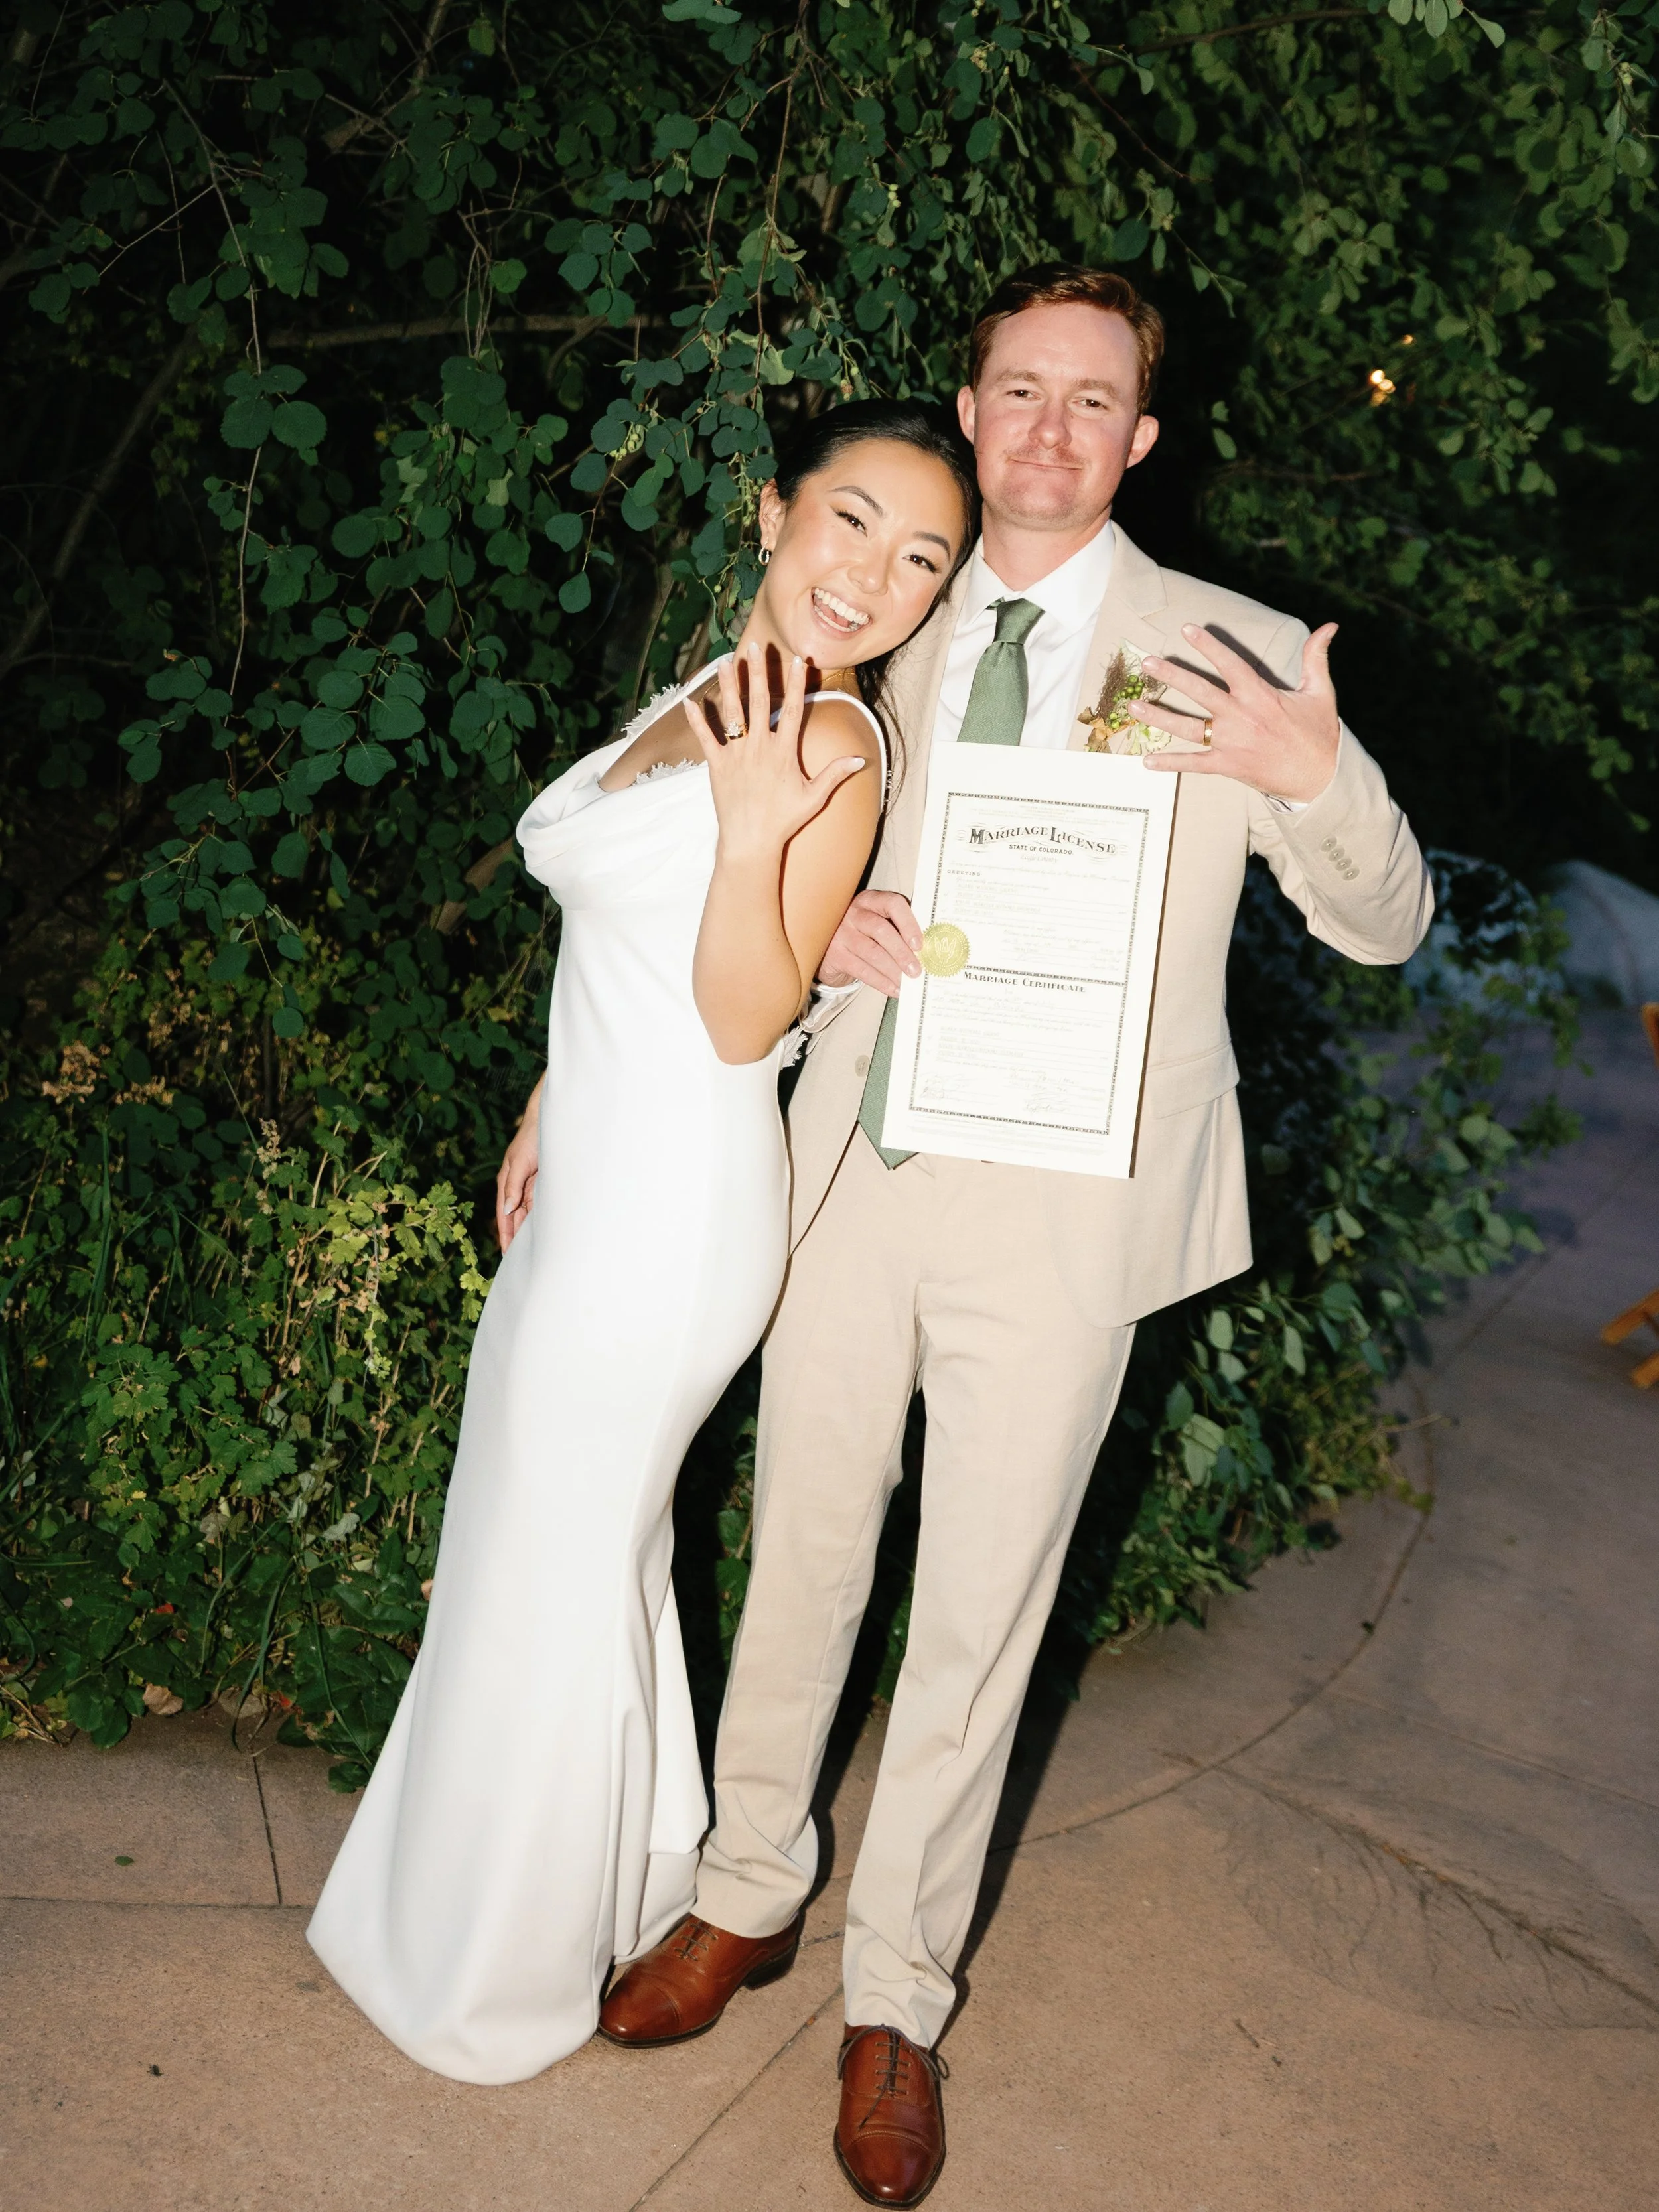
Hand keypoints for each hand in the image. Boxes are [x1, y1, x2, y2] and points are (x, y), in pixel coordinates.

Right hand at [495, 1083, 541, 1252]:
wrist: (553, 1121)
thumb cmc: (532, 1138)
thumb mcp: (519, 1161)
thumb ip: (512, 1186)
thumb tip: (507, 1209)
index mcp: (507, 1183)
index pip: (504, 1215)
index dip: (505, 1235)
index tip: (506, 1254)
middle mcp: (518, 1188)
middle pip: (516, 1219)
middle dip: (518, 1239)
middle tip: (523, 1261)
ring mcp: (532, 1187)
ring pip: (530, 1215)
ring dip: (531, 1232)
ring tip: (535, 1253)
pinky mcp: (545, 1184)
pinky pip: (542, 1206)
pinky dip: (542, 1219)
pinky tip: (547, 1233)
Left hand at [689, 643, 867, 861]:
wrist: (751, 841)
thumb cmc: (784, 820)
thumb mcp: (814, 797)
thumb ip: (836, 774)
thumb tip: (861, 760)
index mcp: (783, 752)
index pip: (792, 710)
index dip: (796, 683)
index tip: (799, 659)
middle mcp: (759, 747)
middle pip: (759, 702)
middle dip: (758, 672)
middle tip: (756, 646)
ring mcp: (736, 754)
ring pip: (732, 713)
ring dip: (729, 685)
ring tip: (726, 660)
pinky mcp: (717, 765)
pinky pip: (705, 738)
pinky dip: (697, 720)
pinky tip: (690, 700)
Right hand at [818, 889, 922, 994]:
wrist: (831, 947)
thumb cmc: (865, 934)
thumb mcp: (878, 921)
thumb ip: (898, 929)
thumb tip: (924, 952)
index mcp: (871, 901)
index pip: (892, 904)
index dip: (908, 923)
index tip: (919, 944)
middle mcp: (854, 913)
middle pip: (881, 930)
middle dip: (901, 952)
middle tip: (916, 970)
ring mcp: (842, 934)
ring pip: (872, 953)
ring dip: (893, 970)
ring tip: (907, 982)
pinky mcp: (836, 955)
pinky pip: (862, 970)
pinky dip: (881, 982)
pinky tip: (894, 989)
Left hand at [1137, 622, 1340, 803]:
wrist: (1319, 778)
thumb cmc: (1318, 733)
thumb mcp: (1320, 691)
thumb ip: (1316, 656)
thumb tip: (1330, 625)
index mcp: (1260, 695)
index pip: (1229, 664)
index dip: (1208, 645)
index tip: (1186, 629)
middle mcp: (1240, 717)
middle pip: (1199, 691)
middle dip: (1171, 675)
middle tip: (1147, 663)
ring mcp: (1230, 743)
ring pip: (1187, 726)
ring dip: (1158, 716)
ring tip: (1132, 706)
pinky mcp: (1227, 766)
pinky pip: (1193, 764)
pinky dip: (1170, 763)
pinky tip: (1145, 761)